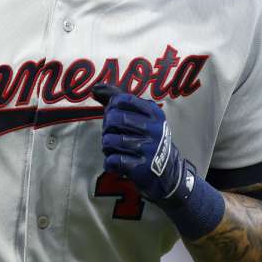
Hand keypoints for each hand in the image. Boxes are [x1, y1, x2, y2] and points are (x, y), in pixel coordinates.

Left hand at [92, 84, 196, 204]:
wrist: (167, 173)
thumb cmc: (147, 140)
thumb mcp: (141, 117)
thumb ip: (118, 100)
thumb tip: (95, 87)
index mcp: (153, 113)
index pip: (123, 100)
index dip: (111, 107)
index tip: (113, 115)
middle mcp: (153, 129)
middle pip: (114, 119)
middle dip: (107, 127)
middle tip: (111, 134)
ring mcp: (148, 148)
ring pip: (110, 140)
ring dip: (107, 146)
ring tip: (114, 149)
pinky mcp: (141, 167)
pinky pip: (112, 160)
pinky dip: (109, 162)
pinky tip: (117, 163)